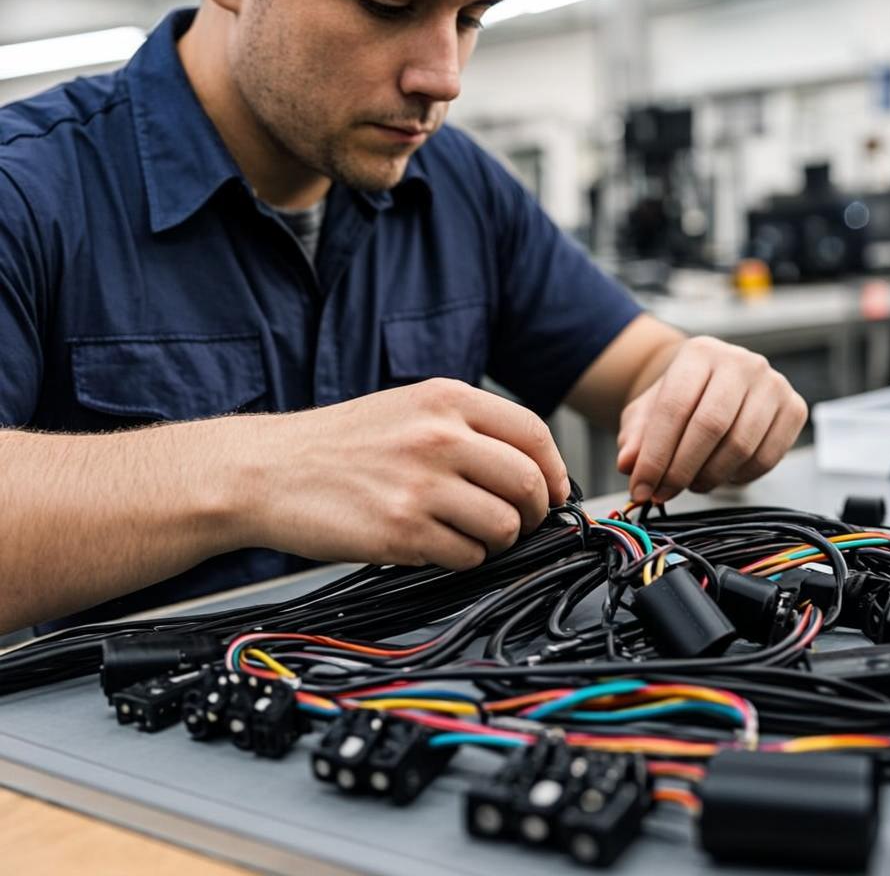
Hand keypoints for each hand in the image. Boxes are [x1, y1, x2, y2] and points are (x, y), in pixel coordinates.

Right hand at [238, 379, 569, 570]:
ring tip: (471, 534)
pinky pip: (467, 556)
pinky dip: (463, 559)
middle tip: (520, 523)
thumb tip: (527, 466)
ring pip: (505, 525)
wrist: (266, 470)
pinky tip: (437, 545)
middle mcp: (439, 437)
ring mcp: (421, 485)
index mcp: (445, 400)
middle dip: (535, 512)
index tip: (553, 491)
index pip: (532, 433)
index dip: (554, 470)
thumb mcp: (405, 407)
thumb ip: (464, 427)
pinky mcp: (402, 532)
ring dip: (499, 540)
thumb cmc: (336, 443)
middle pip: (529, 483)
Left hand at [615, 336, 806, 502]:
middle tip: (662, 494)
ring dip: (709, 477)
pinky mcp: (794, 409)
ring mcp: (773, 384)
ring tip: (689, 484)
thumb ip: (635, 436)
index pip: (674, 408)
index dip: (656, 455)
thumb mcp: (647, 412)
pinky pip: (766, 458)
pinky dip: (738, 477)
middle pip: (710, 427)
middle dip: (681, 469)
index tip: (641, 488)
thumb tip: (628, 464)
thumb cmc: (680, 400)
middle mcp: (741, 362)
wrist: (716, 385)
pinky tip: (719, 476)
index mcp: (700, 352)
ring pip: (740, 446)